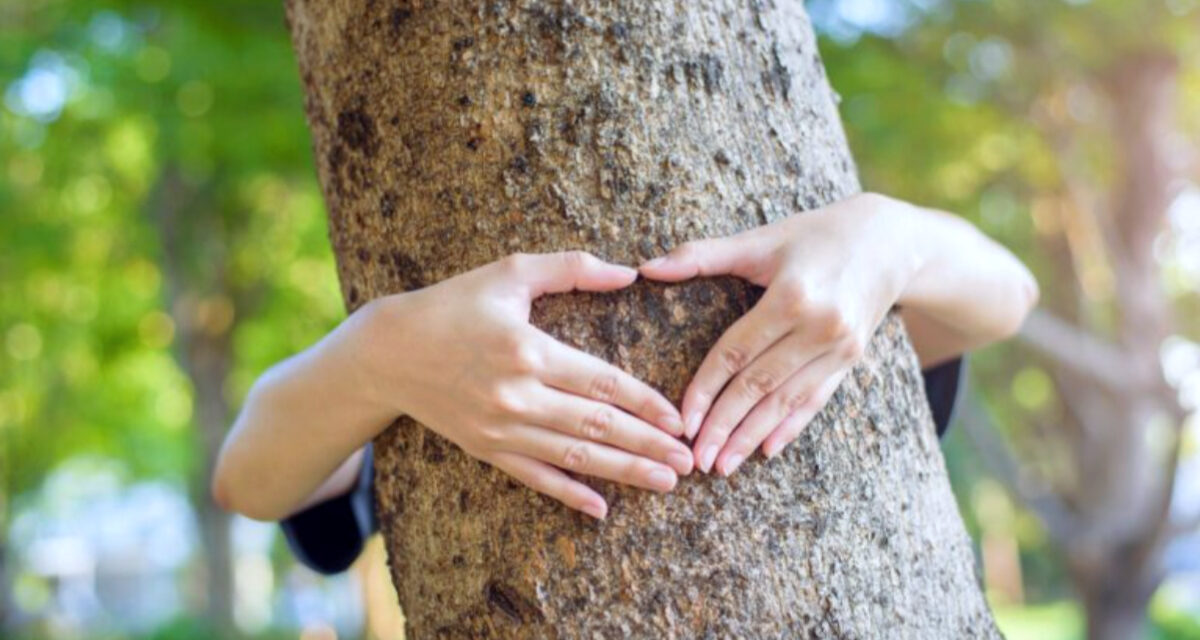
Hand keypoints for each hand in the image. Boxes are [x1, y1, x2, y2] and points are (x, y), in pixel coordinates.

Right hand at [360, 251, 691, 518]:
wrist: (387, 353)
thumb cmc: (451, 304)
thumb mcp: (509, 272)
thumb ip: (571, 269)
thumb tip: (629, 272)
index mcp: (529, 351)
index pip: (603, 383)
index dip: (646, 404)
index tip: (679, 420)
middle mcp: (517, 396)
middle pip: (597, 428)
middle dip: (649, 446)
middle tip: (690, 461)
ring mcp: (500, 429)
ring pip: (574, 458)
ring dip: (624, 473)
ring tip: (666, 482)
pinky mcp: (486, 449)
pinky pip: (535, 477)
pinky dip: (569, 494)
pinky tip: (601, 508)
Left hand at [639, 193, 920, 474]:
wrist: (890, 241)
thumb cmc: (813, 235)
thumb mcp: (760, 240)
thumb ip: (702, 256)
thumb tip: (646, 268)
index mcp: (792, 297)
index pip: (737, 353)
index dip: (707, 389)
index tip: (682, 421)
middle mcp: (820, 327)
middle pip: (760, 385)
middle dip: (725, 426)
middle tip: (696, 459)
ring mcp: (840, 348)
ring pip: (787, 401)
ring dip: (752, 436)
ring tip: (722, 465)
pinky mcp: (852, 360)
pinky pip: (817, 400)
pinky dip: (791, 427)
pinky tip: (767, 451)